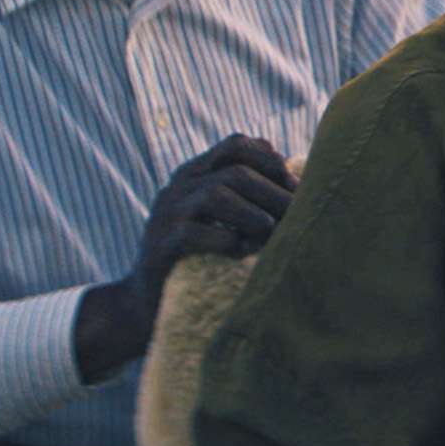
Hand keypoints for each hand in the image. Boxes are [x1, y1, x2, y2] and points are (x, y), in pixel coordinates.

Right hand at [129, 133, 297, 328]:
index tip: (294, 186)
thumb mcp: (222, 218)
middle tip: (296, 215)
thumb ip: (249, 194)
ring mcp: (167, 214)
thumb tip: (297, 180)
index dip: (270, 160)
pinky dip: (225, 240)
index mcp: (196, 173)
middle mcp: (179, 186)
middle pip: (234, 171)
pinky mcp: (161, 245)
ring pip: (216, 195)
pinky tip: (240, 251)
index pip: (235, 145)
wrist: (146, 301)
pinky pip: (194, 232)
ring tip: (270, 232)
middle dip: (272, 192)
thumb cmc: (198, 256)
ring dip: (252, 214)